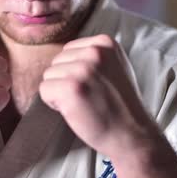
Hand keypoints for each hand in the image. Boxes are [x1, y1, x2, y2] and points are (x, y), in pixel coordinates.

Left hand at [40, 34, 155, 156]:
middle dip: (66, 80)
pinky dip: (53, 103)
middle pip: (57, 61)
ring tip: (83, 102)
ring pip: (49, 75)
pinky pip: (44, 90)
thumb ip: (93, 56)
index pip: (69, 50)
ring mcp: (82, 69)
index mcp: (105, 43)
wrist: (132, 134)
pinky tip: (75, 109)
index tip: (94, 85)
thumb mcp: (114, 67)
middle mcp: (94, 52)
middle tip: (89, 96)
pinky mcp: (71, 87)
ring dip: (60, 92)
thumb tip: (64, 55)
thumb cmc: (119, 104)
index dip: (75, 71)